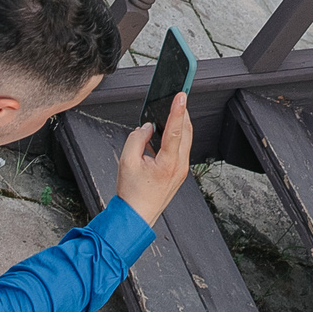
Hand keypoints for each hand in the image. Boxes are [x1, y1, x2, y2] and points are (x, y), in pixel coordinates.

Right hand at [115, 93, 191, 227]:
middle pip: (186, 132)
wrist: (136, 216)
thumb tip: (146, 127)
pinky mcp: (179, 172)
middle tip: (178, 97)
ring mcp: (181, 170)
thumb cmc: (132, 194)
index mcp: (169, 163)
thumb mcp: (126, 162)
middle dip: (182, 113)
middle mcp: (180, 166)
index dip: (177, 110)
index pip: (176, 130)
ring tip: (173, 110)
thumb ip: (136, 139)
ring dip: (180, 124)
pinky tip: (167, 131)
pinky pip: (181, 148)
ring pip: (186, 140)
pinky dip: (176, 136)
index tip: (181, 94)